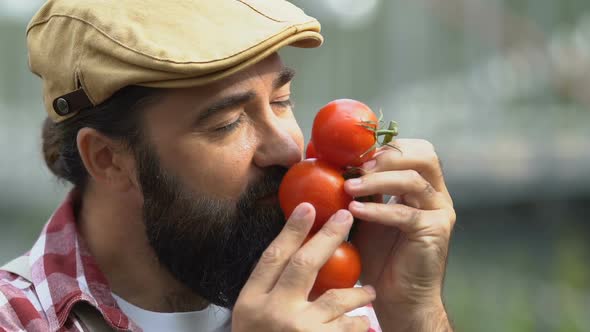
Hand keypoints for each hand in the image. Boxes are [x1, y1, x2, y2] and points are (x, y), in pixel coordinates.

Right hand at [232, 203, 375, 331]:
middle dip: (328, 237)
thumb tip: (302, 257)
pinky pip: (351, 326)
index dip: (290, 230)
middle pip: (304, 264)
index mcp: (251, 304)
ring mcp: (299, 331)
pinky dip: (359, 323)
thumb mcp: (255, 321)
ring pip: (338, 297)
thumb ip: (273, 294)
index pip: (271, 257)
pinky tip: (362, 324)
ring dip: (358, 293)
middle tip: (346, 218)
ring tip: (368, 293)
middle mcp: (272, 314)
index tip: (307, 207)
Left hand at [345, 139, 455, 330]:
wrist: (396, 297)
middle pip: (424, 155)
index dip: (386, 146)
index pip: (414, 149)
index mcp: (421, 185)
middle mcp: (436, 193)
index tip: (354, 153)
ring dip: (377, 181)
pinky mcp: (435, 231)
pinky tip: (355, 212)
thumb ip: (361, 190)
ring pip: (413, 180)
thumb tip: (332, 162)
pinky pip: (406, 214)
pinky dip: (378, 211)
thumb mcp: (366, 214)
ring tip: (348, 187)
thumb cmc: (379, 255)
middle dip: (387, 156)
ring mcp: (439, 211)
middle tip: (357, 166)